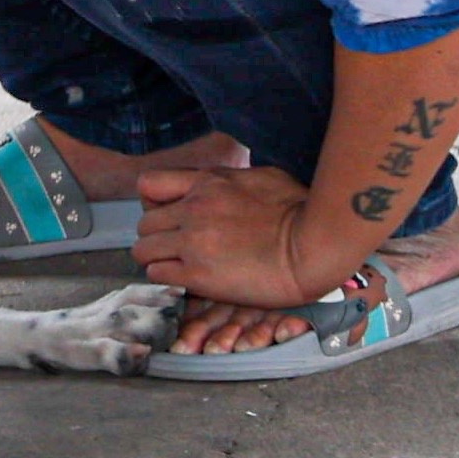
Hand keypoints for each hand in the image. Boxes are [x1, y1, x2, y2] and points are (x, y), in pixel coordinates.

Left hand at [131, 166, 356, 309]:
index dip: (152, 204)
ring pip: (143, 250)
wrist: (315, 245)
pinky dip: (166, 279)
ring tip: (177, 267)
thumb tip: (221, 184)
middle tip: (174, 249)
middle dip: (156, 237)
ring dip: (156, 259)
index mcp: (207, 182)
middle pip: (144, 224)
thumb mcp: (262, 176)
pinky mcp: (197, 274)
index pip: (148, 185)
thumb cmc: (301, 210)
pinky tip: (186, 281)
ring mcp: (192, 241)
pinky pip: (158, 275)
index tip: (167, 216)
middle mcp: (192, 208)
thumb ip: (230, 180)